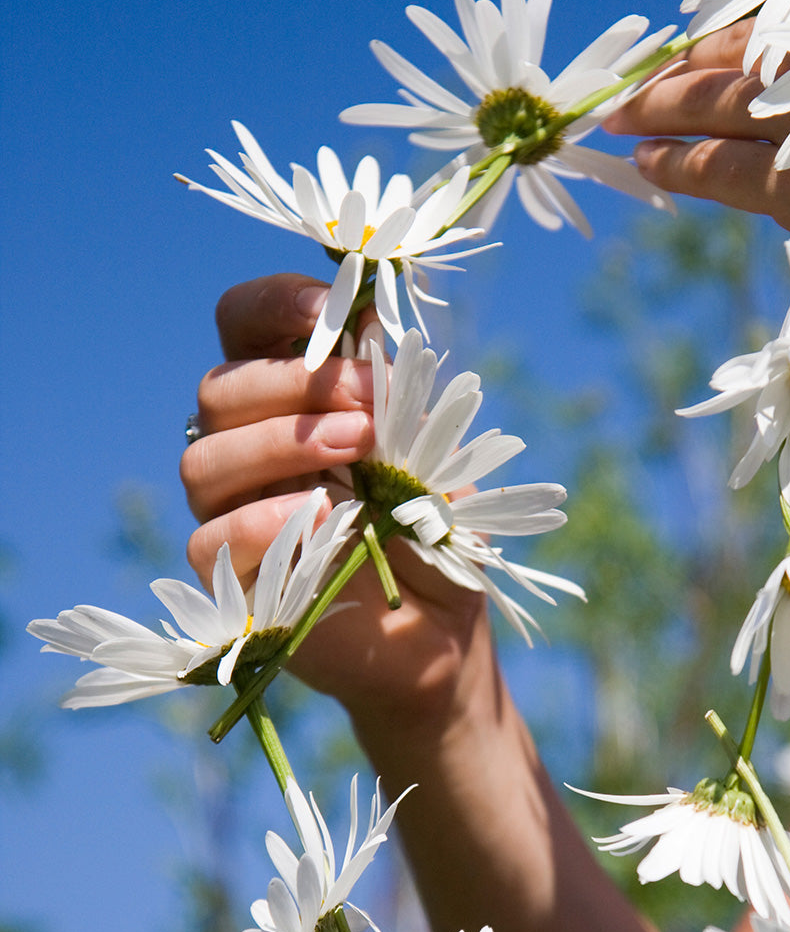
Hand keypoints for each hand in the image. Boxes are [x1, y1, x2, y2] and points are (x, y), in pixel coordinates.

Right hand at [181, 273, 491, 729]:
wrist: (442, 627)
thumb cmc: (433, 528)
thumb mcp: (430, 451)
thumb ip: (395, 396)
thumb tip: (368, 332)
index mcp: (291, 400)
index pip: (244, 324)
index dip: (275, 304)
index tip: (332, 308)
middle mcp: (248, 447)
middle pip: (220, 389)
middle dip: (298, 386)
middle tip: (370, 407)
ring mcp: (230, 512)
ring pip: (204, 460)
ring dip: (283, 444)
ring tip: (360, 453)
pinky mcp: (230, 579)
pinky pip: (210, 539)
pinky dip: (265, 521)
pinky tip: (326, 518)